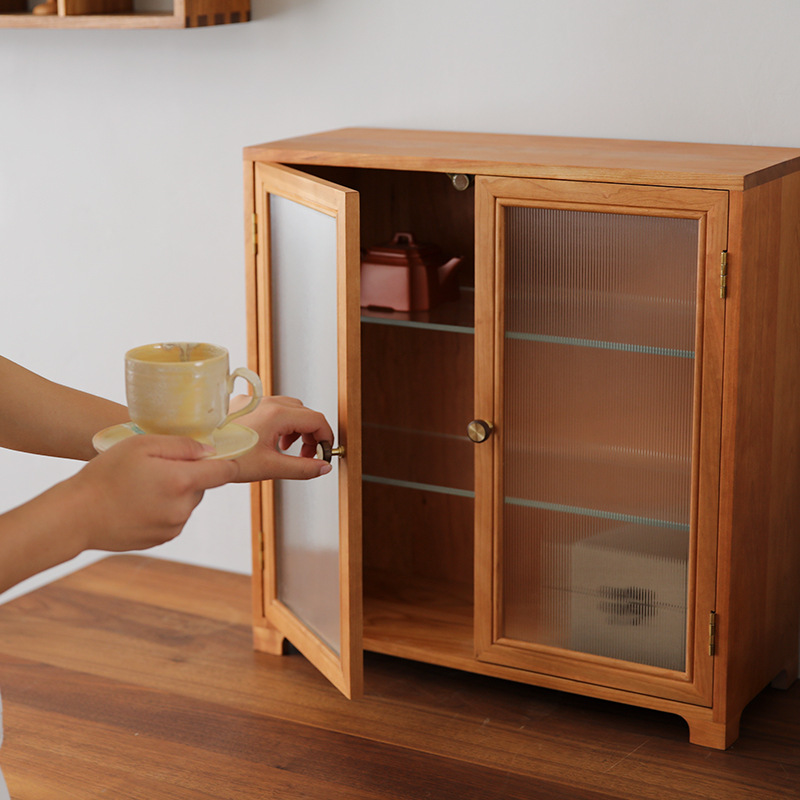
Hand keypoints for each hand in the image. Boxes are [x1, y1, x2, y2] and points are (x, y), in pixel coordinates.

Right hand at [71, 434, 238, 551]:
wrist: (77, 515)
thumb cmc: (106, 474)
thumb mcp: (142, 445)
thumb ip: (182, 445)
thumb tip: (209, 450)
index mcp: (182, 482)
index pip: (225, 471)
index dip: (226, 460)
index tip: (219, 454)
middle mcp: (183, 508)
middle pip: (203, 485)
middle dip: (189, 475)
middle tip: (156, 468)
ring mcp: (174, 526)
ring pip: (188, 502)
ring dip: (176, 492)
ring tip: (142, 487)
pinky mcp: (162, 538)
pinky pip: (174, 517)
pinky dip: (164, 508)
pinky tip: (139, 503)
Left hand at [227, 395, 334, 481]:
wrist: (197, 454)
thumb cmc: (226, 457)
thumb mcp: (269, 467)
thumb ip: (301, 468)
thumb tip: (322, 467)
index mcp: (275, 414)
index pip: (316, 419)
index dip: (326, 437)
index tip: (324, 453)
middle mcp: (266, 402)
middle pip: (304, 412)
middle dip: (311, 434)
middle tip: (306, 455)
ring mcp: (253, 401)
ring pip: (289, 408)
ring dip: (296, 427)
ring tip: (287, 449)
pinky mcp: (243, 404)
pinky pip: (271, 407)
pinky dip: (280, 422)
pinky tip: (271, 440)